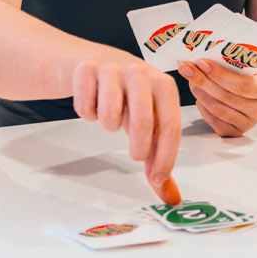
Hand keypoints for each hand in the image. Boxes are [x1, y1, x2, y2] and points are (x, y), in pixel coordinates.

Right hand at [71, 59, 182, 204]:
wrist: (99, 61)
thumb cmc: (131, 96)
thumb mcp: (151, 120)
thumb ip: (159, 157)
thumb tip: (171, 197)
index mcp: (163, 84)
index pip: (170, 126)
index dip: (165, 157)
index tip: (158, 179)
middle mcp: (140, 72)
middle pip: (142, 122)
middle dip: (138, 149)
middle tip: (135, 155)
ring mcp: (112, 69)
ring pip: (109, 116)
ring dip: (109, 126)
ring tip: (113, 118)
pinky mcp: (85, 69)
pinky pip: (84, 107)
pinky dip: (88, 113)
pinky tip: (94, 104)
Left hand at [178, 59, 256, 136]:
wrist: (251, 95)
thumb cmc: (246, 78)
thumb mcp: (245, 68)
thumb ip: (229, 64)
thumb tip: (202, 61)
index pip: (241, 84)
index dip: (219, 74)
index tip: (202, 63)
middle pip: (226, 97)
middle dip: (203, 81)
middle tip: (187, 68)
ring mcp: (248, 124)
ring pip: (218, 109)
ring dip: (200, 93)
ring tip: (191, 80)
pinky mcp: (234, 132)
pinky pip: (214, 120)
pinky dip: (203, 107)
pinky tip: (199, 96)